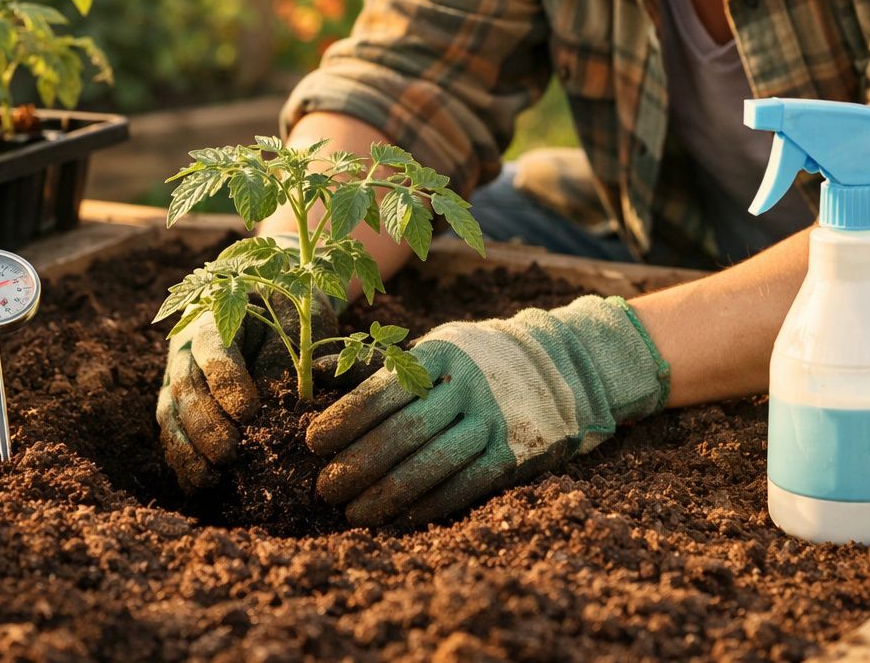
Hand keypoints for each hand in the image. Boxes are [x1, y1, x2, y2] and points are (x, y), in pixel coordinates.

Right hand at [157, 291, 340, 491]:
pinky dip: (182, 461)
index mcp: (216, 319)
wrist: (270, 315)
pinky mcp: (177, 407)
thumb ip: (295, 357)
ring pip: (171, 413)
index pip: (212, 347)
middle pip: (186, 385)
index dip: (226, 381)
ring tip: (212, 477)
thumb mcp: (298, 328)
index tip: (250, 412)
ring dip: (188, 448)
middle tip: (230, 452)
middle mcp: (187, 348)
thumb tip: (308, 393)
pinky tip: (198, 485)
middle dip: (205, 423)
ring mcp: (176, 379)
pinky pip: (171, 434)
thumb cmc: (287, 322)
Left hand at [305, 295, 670, 526]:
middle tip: (325, 489)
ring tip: (354, 513)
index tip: (314, 443)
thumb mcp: (431, 350)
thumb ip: (377, 365)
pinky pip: (466, 486)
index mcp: (441, 353)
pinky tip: (399, 519)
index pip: (385, 389)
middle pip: (406, 431)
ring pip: (434, 464)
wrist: (556, 365)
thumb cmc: (469, 363)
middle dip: (359, 464)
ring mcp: (496, 419)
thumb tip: (314, 372)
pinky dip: (429, 506)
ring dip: (388, 494)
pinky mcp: (514, 452)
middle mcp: (470, 384)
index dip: (346, 419)